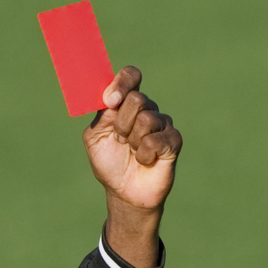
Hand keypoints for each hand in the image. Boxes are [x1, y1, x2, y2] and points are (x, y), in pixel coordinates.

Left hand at [85, 66, 179, 267]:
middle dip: (122, 123)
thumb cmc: (109, 163)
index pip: (131, 75)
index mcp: (126, 103)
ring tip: (133, 152)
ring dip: (133, 141)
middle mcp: (146, 109)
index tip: (111, 100)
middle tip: (121, 140)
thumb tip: (111, 97)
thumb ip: (101, 113)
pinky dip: (145, 154)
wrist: (124, 192)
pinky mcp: (173, 141)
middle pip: (137, 98)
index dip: (122, 82)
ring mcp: (162, 124)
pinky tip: (145, 161)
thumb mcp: (95, 137)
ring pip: (147, 119)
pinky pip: (157, 140)